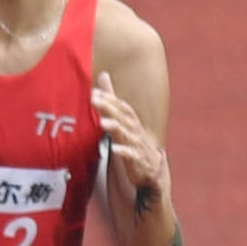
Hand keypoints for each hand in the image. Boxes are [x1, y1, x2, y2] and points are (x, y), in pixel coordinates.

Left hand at [92, 71, 167, 196]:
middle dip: (108, 107)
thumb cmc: (134, 142)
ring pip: (125, 134)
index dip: (109, 98)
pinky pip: (131, 155)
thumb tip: (103, 76)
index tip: (94, 91)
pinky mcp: (137, 160)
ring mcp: (136, 144)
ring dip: (115, 127)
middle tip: (94, 100)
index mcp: (130, 121)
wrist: (152, 169)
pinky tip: (115, 149)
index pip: (120, 106)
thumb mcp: (122, 121)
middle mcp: (134, 130)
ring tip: (102, 122)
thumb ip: (111, 101)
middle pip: (122, 116)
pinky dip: (123, 151)